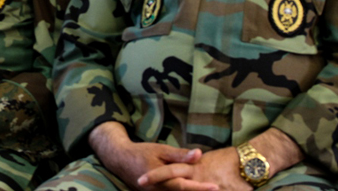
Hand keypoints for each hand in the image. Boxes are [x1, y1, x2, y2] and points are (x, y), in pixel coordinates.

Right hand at [89, 122, 213, 190]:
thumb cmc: (141, 152)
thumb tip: (199, 154)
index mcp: (160, 180)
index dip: (200, 188)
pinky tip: (192, 187)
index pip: (184, 186)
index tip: (216, 186)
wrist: (120, 159)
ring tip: (207, 188)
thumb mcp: (161, 149)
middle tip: (217, 188)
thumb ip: (180, 155)